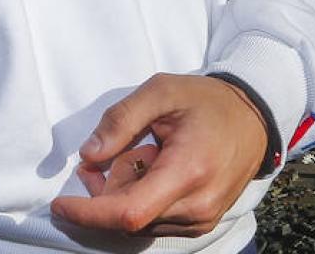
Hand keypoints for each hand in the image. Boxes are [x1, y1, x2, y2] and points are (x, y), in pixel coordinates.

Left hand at [51, 73, 269, 238]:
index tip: (60, 205)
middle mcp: (197, 207)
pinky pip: (155, 223)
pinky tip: (154, 169)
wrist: (254, 118)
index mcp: (188, 172)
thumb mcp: (162, 91)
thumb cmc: (207, 101)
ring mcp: (202, 220)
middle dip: (106, 191)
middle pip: (128, 219)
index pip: (128, 213)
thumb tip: (88, 155)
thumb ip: (121, 119)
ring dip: (126, 194)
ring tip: (145, 153)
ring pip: (140, 224)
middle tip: (119, 148)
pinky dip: (142, 201)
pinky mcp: (202, 224)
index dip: (89, 214)